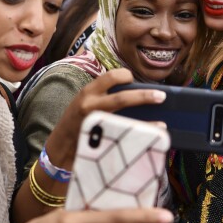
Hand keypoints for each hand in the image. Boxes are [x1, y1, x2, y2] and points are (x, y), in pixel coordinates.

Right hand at [46, 68, 166, 167]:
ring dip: (147, 122)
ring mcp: (95, 124)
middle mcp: (90, 105)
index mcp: (88, 91)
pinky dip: (139, 137)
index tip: (134, 79)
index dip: (125, 75)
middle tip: (161, 96)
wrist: (60, 146)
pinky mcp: (98, 140)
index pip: (110, 76)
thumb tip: (133, 92)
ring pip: (124, 121)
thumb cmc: (77, 121)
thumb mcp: (85, 101)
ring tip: (162, 123)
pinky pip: (124, 137)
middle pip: (121, 98)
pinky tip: (151, 137)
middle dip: (143, 97)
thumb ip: (103, 95)